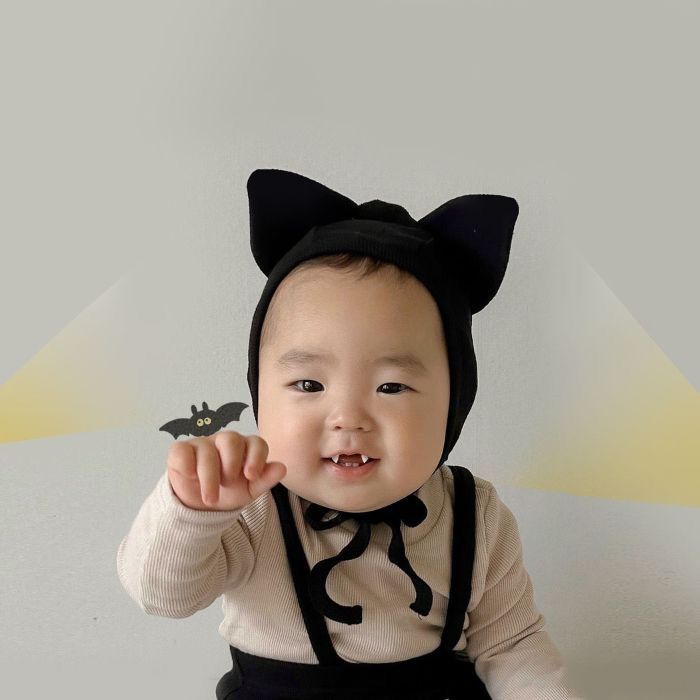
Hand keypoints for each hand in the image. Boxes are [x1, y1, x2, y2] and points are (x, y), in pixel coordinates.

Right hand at [166, 430, 286, 510]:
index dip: (255, 457)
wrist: (201, 507)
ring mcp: (202, 444)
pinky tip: (190, 477)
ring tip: (211, 499)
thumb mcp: (249, 491)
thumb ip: (265, 479)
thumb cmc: (229, 492)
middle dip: (231, 464)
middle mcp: (224, 441)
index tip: (251, 476)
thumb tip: (282, 468)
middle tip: (228, 484)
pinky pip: (182, 450)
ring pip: (206, 449)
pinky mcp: (181, 451)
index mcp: (246, 448)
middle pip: (231, 439)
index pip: (256, 442)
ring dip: (209, 477)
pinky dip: (186, 465)